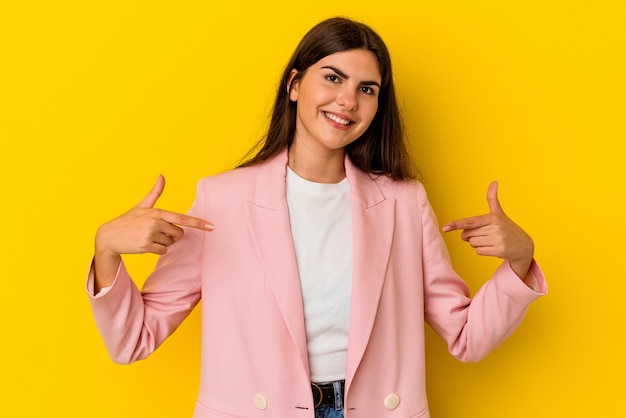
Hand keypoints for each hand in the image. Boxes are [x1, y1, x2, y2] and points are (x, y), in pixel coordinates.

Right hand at [93, 176, 212, 290]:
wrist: (109, 236)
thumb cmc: (128, 220)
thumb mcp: (142, 206)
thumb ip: (155, 192)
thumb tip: (161, 175)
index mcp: (157, 212)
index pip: (182, 219)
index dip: (199, 223)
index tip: (212, 227)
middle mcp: (155, 222)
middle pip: (178, 234)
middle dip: (170, 235)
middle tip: (155, 232)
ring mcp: (151, 234)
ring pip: (170, 243)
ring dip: (162, 242)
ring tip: (147, 237)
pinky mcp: (146, 246)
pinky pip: (162, 251)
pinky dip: (156, 250)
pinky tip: (144, 244)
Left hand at [442, 181, 533, 278]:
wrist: (524, 246)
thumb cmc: (507, 228)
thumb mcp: (499, 213)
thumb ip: (493, 199)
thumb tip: (494, 181)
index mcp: (492, 218)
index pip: (469, 222)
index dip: (456, 224)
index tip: (445, 228)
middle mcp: (495, 228)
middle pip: (468, 234)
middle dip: (471, 236)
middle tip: (484, 234)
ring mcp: (498, 240)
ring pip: (472, 243)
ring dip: (477, 244)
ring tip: (490, 241)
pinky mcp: (499, 251)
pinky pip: (479, 251)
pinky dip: (483, 251)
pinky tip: (493, 248)